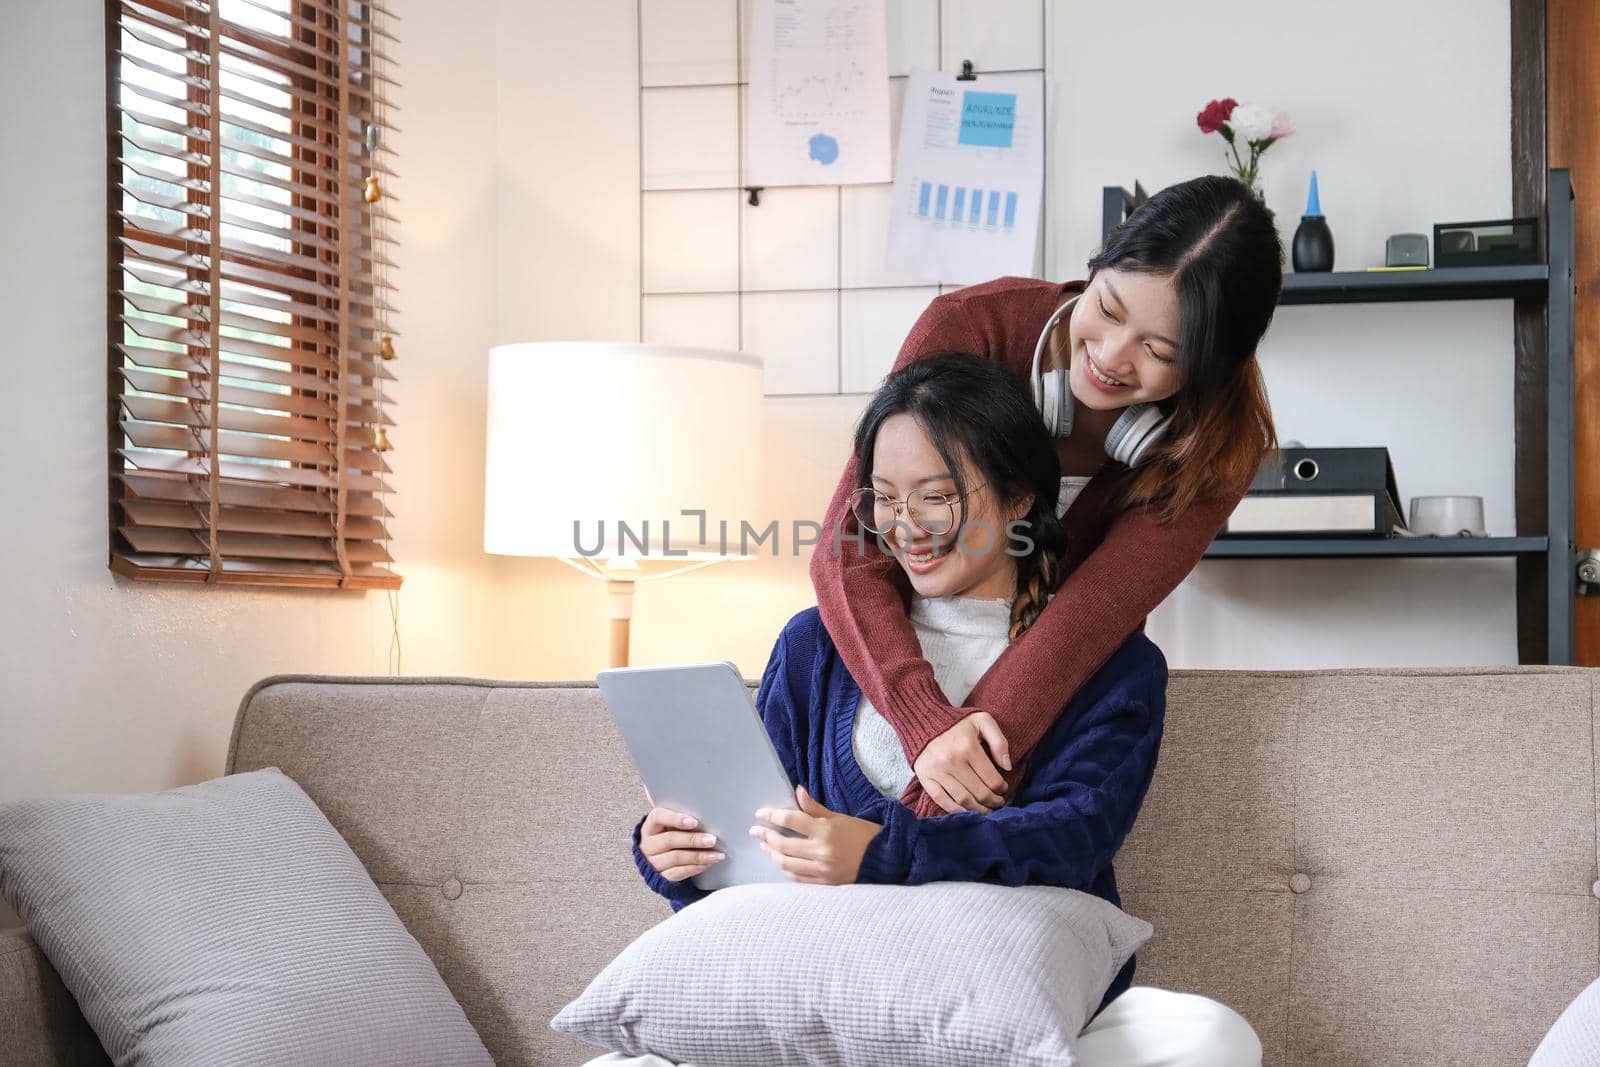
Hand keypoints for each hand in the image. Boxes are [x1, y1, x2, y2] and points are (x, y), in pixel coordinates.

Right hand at [639, 804, 725, 882]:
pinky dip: (694, 868)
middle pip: (670, 840)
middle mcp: (648, 844)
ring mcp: (653, 862)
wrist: (658, 860)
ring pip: (676, 858)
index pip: (658, 817)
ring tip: (716, 854)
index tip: (694, 822)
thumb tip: (674, 786)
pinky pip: (678, 873)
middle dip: (693, 839)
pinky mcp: (661, 877)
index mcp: (650, 826)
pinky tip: (707, 864)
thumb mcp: (668, 823)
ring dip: (699, 856)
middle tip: (712, 839)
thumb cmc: (668, 835)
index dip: (675, 818)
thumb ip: (675, 810)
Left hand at [750, 785, 880, 884]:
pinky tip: (781, 862)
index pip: (791, 820)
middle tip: (755, 831)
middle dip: (766, 836)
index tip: (760, 814)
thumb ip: (815, 807)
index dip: (772, 816)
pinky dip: (786, 869)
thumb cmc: (862, 834)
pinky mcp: (825, 883)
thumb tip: (798, 790)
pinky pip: (798, 878)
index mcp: (825, 831)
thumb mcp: (839, 817)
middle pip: (784, 844)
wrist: (884, 859)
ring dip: (772, 854)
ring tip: (765, 846)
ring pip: (787, 863)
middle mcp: (821, 851)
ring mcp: (822, 869)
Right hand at [912, 711, 1012, 813]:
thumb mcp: (982, 721)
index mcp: (968, 747)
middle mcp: (952, 761)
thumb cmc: (956, 722)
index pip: (992, 779)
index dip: (1002, 788)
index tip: (1004, 789)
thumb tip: (1007, 766)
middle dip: (993, 801)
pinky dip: (956, 810)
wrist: (922, 720)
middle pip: (979, 792)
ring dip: (978, 810)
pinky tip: (967, 812)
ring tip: (987, 810)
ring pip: (963, 800)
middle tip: (998, 802)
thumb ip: (999, 741)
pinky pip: (942, 800)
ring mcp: (937, 771)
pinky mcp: (926, 778)